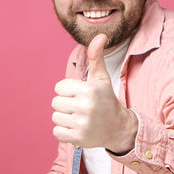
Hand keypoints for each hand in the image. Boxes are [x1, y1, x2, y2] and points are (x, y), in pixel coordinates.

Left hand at [51, 34, 137, 152]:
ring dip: (64, 118)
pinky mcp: (78, 138)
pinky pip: (57, 131)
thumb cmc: (106, 100)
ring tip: (79, 118)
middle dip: (65, 105)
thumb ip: (96, 57)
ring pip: (55, 117)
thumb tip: (100, 35)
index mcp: (89, 90)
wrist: (118, 128)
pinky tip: (77, 128)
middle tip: (80, 108)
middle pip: (55, 102)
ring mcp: (82, 123)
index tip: (81, 95)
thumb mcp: (101, 78)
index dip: (68, 91)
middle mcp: (85, 106)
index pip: (59, 87)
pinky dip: (64, 131)